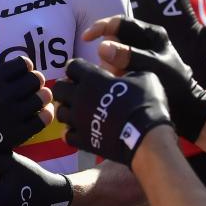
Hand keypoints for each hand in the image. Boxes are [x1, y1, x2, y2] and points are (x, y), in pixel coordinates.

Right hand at [0, 28, 51, 172]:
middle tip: (30, 85)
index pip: (23, 63)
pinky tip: (39, 111)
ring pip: (43, 97)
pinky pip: (44, 118)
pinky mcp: (20, 133)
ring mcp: (13, 116)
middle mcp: (3, 97)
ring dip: (42, 95)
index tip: (20, 72)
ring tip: (36, 97)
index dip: (25, 65)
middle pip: (36, 78)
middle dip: (35, 79)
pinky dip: (46, 113)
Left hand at [52, 59, 171, 166]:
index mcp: (92, 78)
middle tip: (77, 92)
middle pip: (58, 88)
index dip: (78, 69)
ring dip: (68, 110)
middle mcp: (79, 97)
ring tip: (79, 113)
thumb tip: (124, 73)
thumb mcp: (144, 77)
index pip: (72, 66)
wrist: (146, 137)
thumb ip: (128, 71)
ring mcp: (78, 120)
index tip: (85, 73)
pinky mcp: (82, 139)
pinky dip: (72, 132)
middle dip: (66, 88)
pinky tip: (82, 131)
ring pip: (60, 112)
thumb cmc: (147, 103)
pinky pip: (67, 135)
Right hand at [83, 16, 205, 142]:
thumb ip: (129, 56)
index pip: (121, 23)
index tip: (87, 37)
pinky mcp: (135, 68)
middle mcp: (145, 41)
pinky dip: (114, 72)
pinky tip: (119, 82)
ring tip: (117, 77)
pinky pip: (117, 65)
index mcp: (153, 34)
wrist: (187, 109)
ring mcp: (140, 55)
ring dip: (110, 64)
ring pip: (114, 53)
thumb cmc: (175, 85)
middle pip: (116, 38)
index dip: (102, 27)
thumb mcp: (153, 67)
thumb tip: (102, 47)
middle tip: (106, 67)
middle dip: (107, 52)